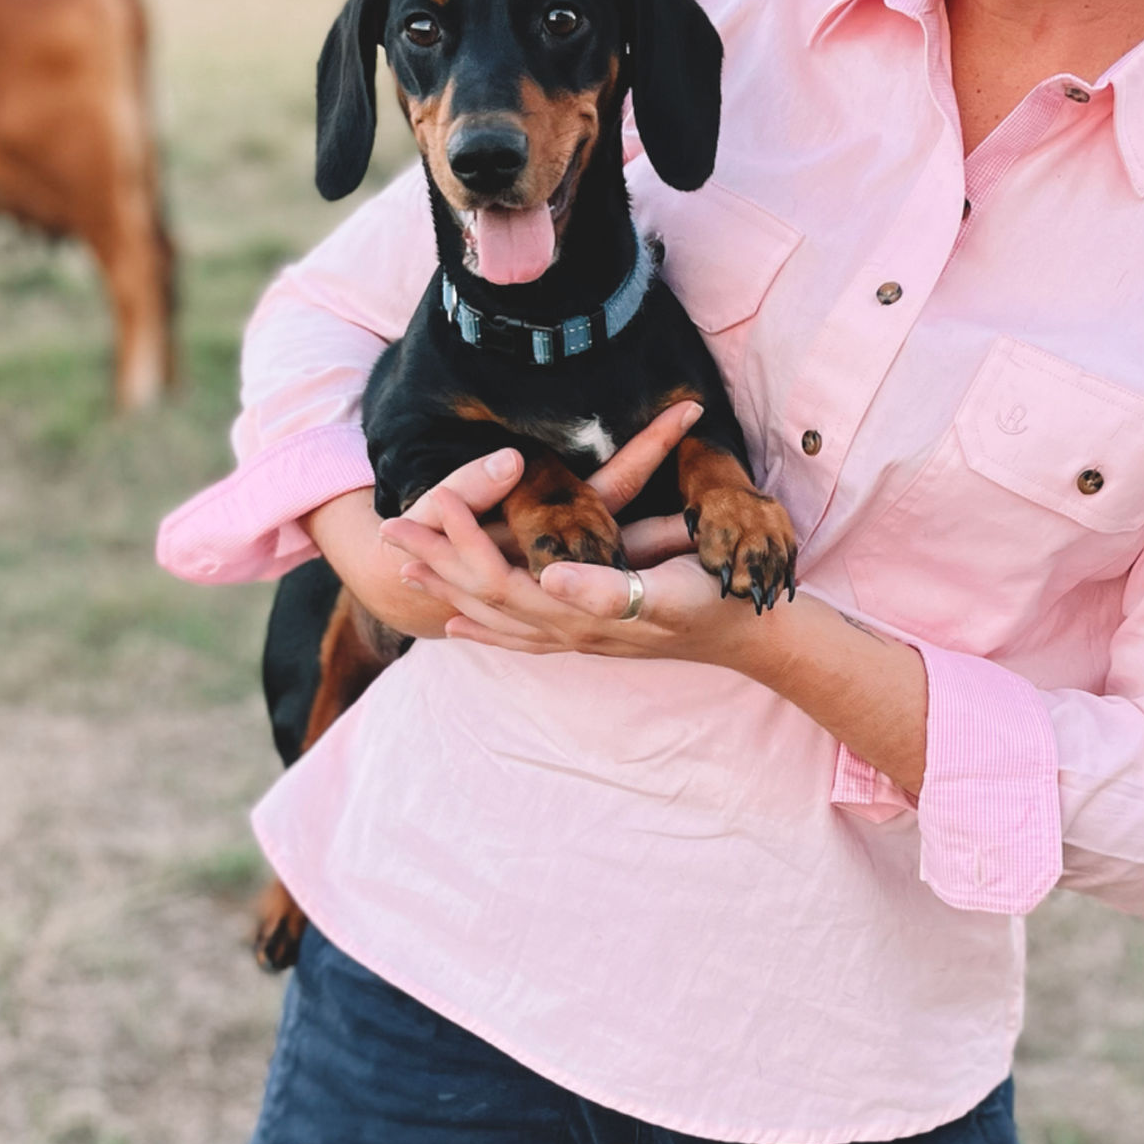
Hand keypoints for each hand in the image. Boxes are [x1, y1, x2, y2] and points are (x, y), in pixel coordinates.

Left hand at [380, 402, 780, 669]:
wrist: (755, 636)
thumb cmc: (719, 603)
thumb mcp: (670, 592)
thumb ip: (608, 590)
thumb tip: (549, 576)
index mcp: (579, 610)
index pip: (500, 574)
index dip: (461, 540)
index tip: (427, 504)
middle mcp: (568, 629)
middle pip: (483, 598)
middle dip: (437, 563)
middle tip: (389, 533)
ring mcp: (576, 638)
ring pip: (495, 620)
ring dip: (449, 594)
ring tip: (408, 574)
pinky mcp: (589, 638)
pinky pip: (521, 639)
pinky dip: (484, 631)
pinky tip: (460, 626)